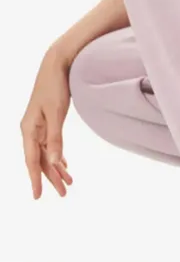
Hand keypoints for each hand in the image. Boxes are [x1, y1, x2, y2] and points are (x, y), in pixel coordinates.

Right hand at [21, 48, 73, 198]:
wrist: (57, 64)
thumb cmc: (55, 87)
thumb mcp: (56, 114)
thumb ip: (55, 139)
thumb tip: (56, 163)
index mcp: (29, 129)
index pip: (32, 160)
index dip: (36, 179)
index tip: (38, 196)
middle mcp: (31, 130)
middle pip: (40, 160)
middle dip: (51, 178)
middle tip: (64, 194)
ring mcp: (38, 126)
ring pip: (46, 154)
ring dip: (57, 169)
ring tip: (68, 184)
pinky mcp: (46, 122)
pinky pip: (50, 146)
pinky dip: (58, 157)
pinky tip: (65, 167)